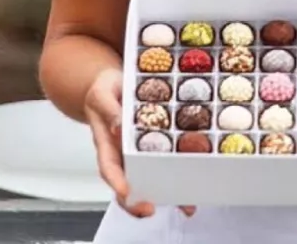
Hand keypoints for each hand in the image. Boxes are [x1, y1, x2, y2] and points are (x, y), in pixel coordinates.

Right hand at [83, 68, 192, 218]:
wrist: (113, 86)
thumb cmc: (104, 90)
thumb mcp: (103, 94)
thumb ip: (110, 110)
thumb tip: (119, 127)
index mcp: (106, 143)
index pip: (107, 167)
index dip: (115, 181)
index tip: (125, 192)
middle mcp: (121, 156)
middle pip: (124, 186)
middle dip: (135, 203)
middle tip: (148, 209)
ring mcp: (137, 157)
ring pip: (148, 184)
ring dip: (164, 197)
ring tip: (184, 207)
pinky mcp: (153, 151)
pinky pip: (165, 168)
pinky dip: (179, 182)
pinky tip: (194, 191)